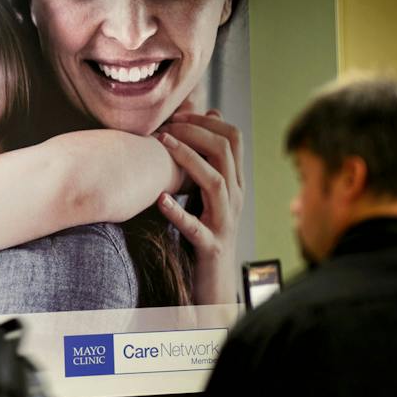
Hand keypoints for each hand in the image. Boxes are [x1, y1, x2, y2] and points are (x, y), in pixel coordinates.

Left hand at [156, 110, 243, 306]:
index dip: (206, 121)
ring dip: (189, 160)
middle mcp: (235, 198)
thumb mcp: (209, 193)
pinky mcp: (210, 246)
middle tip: (166, 126)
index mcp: (235, 183)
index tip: (177, 115)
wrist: (215, 282)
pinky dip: (178, 212)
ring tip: (162, 145)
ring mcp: (224, 222)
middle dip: (196, 132)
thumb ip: (210, 159)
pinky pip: (195, 227)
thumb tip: (213, 114)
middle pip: (226, 152)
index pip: (232, 138)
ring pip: (216, 182)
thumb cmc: (206, 233)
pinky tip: (161, 199)